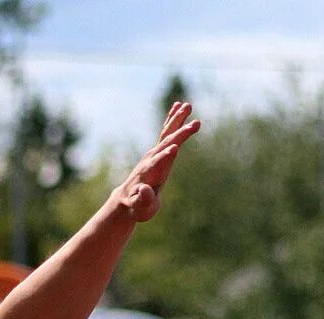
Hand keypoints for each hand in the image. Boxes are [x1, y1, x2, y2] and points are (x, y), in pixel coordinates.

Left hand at [115, 101, 200, 222]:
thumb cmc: (137, 207)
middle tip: (196, 124)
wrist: (127, 199)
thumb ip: (143, 200)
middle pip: (165, 145)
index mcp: (149, 175)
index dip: (165, 157)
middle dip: (179, 135)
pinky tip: (178, 106)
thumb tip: (144, 190)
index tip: (175, 148)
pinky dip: (173, 119)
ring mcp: (153, 154)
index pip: (157, 164)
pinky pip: (166, 132)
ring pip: (166, 134)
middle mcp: (150, 160)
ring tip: (188, 105)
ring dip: (177, 120)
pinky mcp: (157, 151)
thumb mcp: (141, 208)